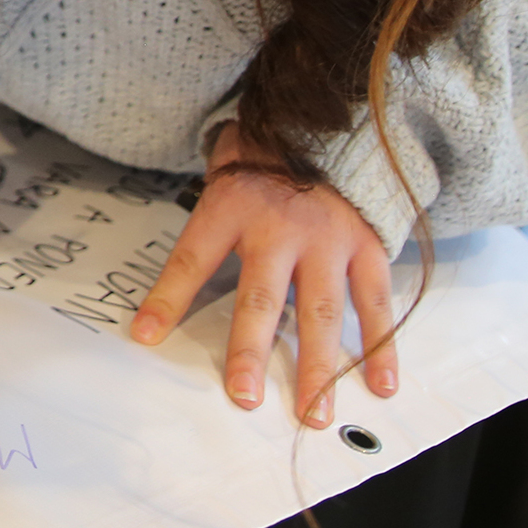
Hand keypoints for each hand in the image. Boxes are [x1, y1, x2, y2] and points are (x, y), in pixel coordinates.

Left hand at [127, 128, 397, 424]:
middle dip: (250, 352)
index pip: (192, 257)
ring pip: (320, 312)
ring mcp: (328, 239)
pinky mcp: (367, 245)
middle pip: (261, 299)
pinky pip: (374, 301)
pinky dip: (381, 345)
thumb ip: (207, 222)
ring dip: (317, 367)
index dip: (168, 297)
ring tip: (313, 413)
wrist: (330, 114)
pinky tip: (380, 383)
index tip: (146, 336)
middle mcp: (280, 227)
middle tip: (243, 398)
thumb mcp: (223, 169)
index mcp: (232, 206)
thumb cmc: (265, 151)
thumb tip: (181, 258)